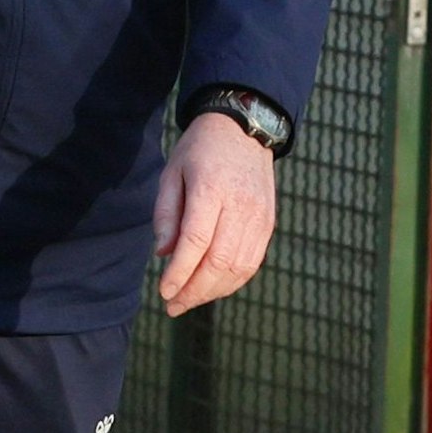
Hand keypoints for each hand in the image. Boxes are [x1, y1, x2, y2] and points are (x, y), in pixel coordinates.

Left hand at [151, 112, 276, 316]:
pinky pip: (252, 262)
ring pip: (238, 268)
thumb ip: (167, 213)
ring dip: (212, 291)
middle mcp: (240, 205)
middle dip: (193, 290)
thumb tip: (163, 254)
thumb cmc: (200, 150)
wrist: (243, 128)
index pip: (196, 242)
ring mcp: (259, 216)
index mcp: (211, 188)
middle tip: (172, 305)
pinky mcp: (268, 223)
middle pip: (218, 261)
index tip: (163, 291)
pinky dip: (232, 281)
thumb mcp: (173, 172)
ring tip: (189, 300)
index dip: (179, 272)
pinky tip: (212, 287)